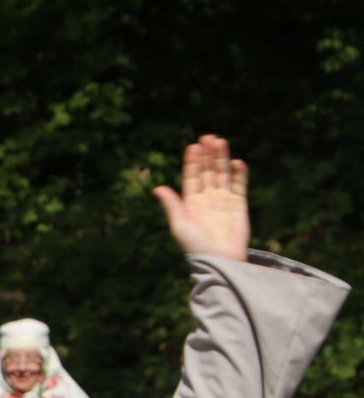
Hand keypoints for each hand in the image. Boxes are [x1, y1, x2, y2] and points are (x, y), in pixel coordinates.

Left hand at [152, 134, 248, 261]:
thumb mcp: (179, 224)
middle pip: (207, 171)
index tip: (193, 146)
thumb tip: (157, 188)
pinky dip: (239, 173)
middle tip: (208, 138)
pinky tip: (237, 162)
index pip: (191, 177)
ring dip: (221, 158)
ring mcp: (223, 200)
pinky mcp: (238, 204)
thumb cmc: (195, 245)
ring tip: (220, 142)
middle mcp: (207, 198)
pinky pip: (239, 185)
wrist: (219, 259)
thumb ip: (172, 205)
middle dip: (207, 155)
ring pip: (222, 174)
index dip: (192, 162)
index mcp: (190, 202)